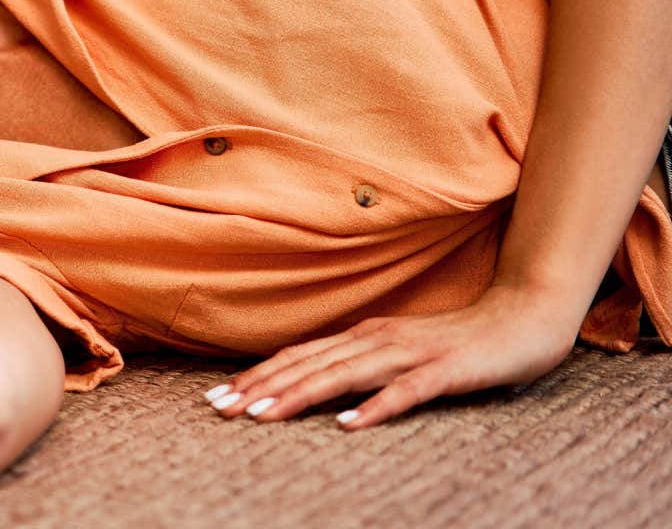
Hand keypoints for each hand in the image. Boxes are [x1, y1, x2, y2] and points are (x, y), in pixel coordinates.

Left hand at [202, 284, 583, 428]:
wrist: (525, 316)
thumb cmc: (460, 341)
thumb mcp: (399, 353)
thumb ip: (361, 365)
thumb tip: (316, 387)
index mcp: (363, 336)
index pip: (299, 357)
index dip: (257, 376)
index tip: (216, 397)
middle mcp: (378, 339)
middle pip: (308, 365)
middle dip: (260, 387)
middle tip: (218, 408)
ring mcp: (412, 353)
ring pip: (344, 375)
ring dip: (300, 396)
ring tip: (261, 416)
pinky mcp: (447, 370)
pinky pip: (406, 391)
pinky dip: (375, 407)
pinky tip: (349, 424)